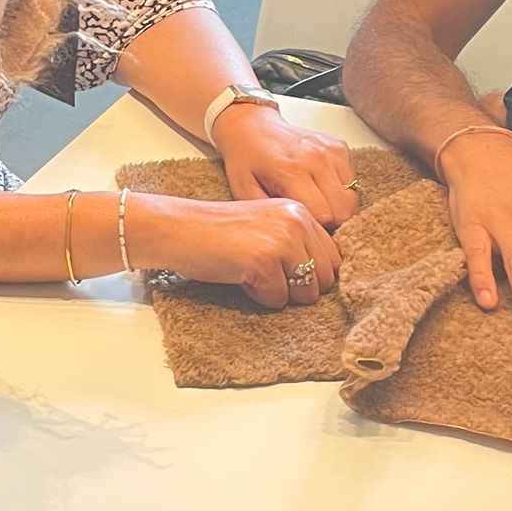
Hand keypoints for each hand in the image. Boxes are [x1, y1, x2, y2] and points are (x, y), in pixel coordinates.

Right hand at [127, 192, 340, 307]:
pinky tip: (238, 275)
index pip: (333, 258)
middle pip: (324, 279)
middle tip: (263, 273)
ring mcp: (282, 240)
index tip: (285, 274)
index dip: (311, 274)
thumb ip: (297, 241)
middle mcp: (297, 221)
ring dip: (279, 292)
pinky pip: (277, 300)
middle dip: (297, 287)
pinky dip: (257, 296)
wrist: (178, 229)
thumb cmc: (216, 232)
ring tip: (251, 272)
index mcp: (299, 211)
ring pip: (305, 292)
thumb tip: (326, 277)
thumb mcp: (265, 225)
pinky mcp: (264, 260)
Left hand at [218, 105, 359, 227]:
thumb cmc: (247, 159)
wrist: (253, 127)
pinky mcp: (340, 147)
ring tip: (315, 202)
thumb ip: (271, 216)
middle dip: (330, 221)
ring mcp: (331, 150)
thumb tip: (293, 238)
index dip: (317, 229)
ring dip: (337, 206)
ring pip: (352, 196)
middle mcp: (316, 158)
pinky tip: (320, 187)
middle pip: (343, 209)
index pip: (324, 215)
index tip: (304, 227)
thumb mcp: (245, 192)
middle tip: (311, 218)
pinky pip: (353, 181)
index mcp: (292, 170)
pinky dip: (341, 190)